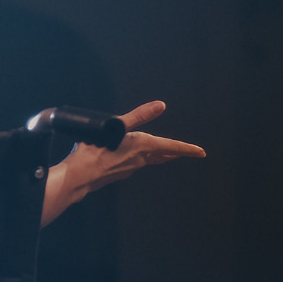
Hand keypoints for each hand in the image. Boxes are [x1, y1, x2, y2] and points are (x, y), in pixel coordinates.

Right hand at [60, 100, 205, 199]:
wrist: (80, 176)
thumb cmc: (97, 150)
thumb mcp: (118, 127)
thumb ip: (139, 116)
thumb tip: (161, 105)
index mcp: (142, 146)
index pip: (172, 147)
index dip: (187, 149)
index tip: (201, 152)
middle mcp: (139, 159)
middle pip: (160, 156)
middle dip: (171, 154)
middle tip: (182, 154)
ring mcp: (129, 169)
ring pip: (145, 160)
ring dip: (151, 156)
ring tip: (155, 152)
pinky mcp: (117, 173)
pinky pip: (129, 164)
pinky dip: (130, 158)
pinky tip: (120, 156)